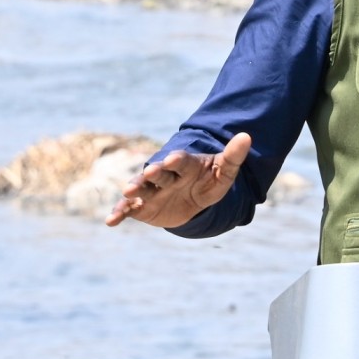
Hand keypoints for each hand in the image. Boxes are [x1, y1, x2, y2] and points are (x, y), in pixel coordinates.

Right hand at [105, 133, 251, 229]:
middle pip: (158, 172)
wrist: (193, 199)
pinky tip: (111, 221)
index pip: (181, 161)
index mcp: (184, 165)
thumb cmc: (209, 181)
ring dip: (135, 189)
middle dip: (154, 172)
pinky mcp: (142, 206)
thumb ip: (233, 156)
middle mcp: (164, 175)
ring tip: (128, 191)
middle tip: (150, 172)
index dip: (177, 160)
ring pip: (141, 189)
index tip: (173, 159)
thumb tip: (247, 137)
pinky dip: (119, 213)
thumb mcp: (224, 172)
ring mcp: (151, 190)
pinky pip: (129, 209)